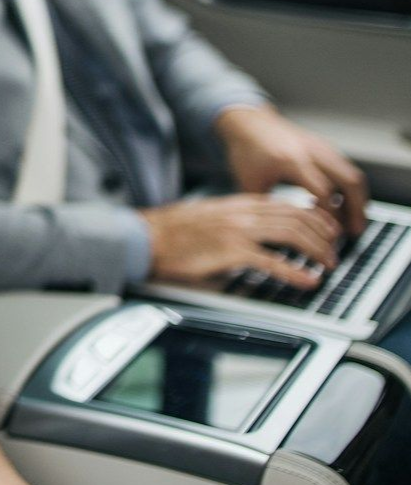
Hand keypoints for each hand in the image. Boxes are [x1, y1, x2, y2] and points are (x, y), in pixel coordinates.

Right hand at [140, 194, 341, 286]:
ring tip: (329, 264)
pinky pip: (272, 261)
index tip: (328, 229)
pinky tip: (308, 281)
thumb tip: (260, 236)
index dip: (314, 216)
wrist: (148, 237)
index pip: (287, 204)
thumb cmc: (175, 233)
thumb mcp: (211, 219)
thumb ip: (237, 222)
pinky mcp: (230, 251)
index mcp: (237, 203)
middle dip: (323, 233)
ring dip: (316, 250)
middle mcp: (241, 213)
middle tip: (336, 249)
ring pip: (290, 235)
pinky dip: (295, 272)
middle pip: (296, 217)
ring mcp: (237, 231)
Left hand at [217, 104, 367, 235]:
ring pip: (352, 174)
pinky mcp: (323, 146)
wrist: (246, 120)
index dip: (331, 215)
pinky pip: (345, 168)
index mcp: (291, 161)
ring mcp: (320, 146)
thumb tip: (275, 234)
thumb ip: (266, 207)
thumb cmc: (245, 150)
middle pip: (350, 181)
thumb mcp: (249, 182)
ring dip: (357, 199)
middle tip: (355, 232)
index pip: (324, 191)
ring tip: (351, 222)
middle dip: (357, 209)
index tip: (331, 235)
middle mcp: (311, 151)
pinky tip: (340, 204)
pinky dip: (348, 187)